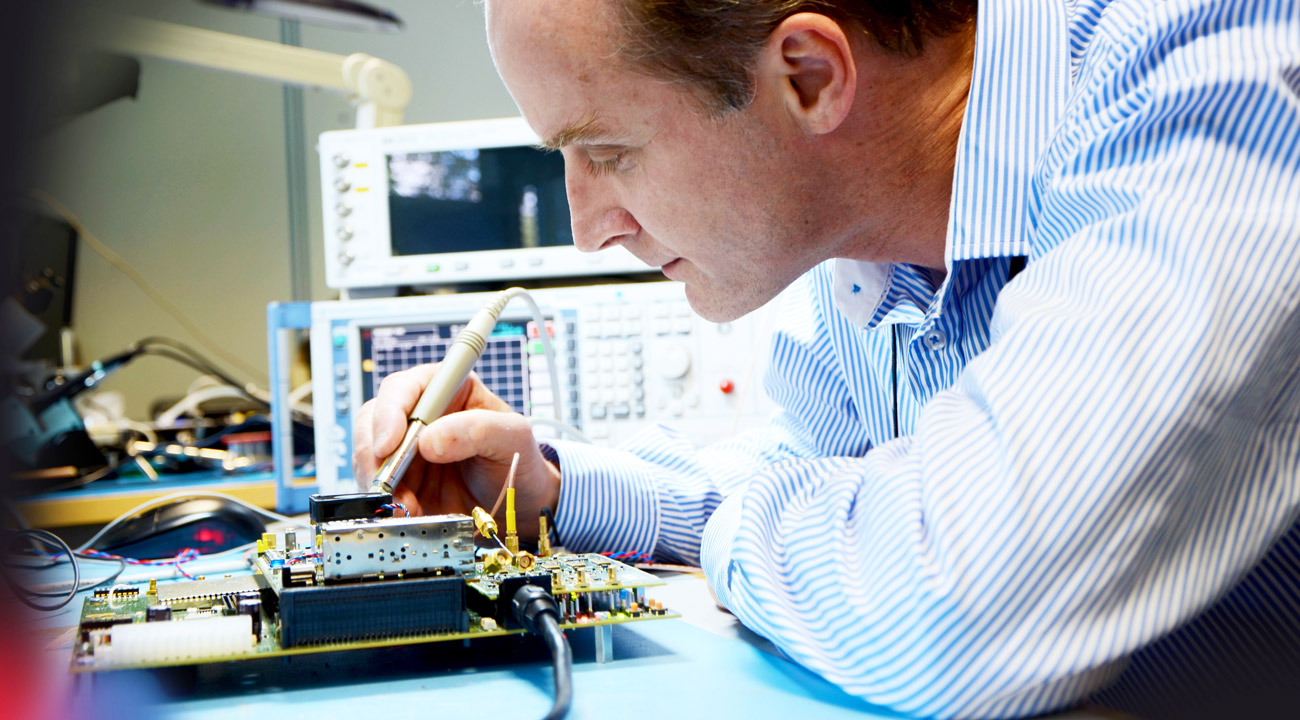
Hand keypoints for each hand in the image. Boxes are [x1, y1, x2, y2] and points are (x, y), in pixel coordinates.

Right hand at [352, 363, 560, 535]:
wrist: (520, 504)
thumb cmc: (518, 459)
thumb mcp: (513, 437)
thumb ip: (479, 430)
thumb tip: (429, 440)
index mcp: (447, 390)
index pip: (404, 387)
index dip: (390, 412)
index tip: (390, 443)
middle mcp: (419, 416)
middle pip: (373, 421)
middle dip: (374, 453)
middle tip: (388, 483)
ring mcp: (406, 450)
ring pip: (369, 456)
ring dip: (381, 484)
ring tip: (407, 505)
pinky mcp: (401, 482)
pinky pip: (378, 488)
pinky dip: (387, 502)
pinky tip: (409, 512)